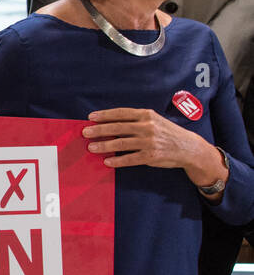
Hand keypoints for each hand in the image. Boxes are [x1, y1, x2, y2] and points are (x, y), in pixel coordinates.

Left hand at [84, 108, 226, 187]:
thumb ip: (135, 121)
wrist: (189, 148)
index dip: (104, 115)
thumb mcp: (154, 120)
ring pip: (121, 143)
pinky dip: (117, 160)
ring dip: (104, 145)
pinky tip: (107, 161)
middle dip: (99, 130)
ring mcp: (149, 142)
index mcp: (147, 115)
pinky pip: (130, 159)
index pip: (121, 113)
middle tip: (85, 132)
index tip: (90, 118)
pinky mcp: (151, 156)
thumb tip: (110, 124)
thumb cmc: (167, 133)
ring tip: (91, 147)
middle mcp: (147, 126)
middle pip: (117, 127)